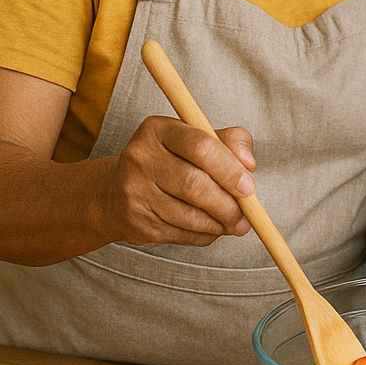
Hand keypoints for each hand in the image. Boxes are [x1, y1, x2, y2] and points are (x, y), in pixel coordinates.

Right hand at [99, 115, 256, 247]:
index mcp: (158, 130)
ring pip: (190, 214)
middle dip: (229, 204)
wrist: (116, 194)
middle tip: (246, 214)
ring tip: (234, 223)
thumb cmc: (168, 162)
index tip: (249, 186)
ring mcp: (135, 191)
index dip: (230, 168)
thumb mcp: (195, 140)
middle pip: (195, 184)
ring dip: (220, 223)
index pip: (200, 145)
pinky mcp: (137, 222)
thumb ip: (228, 142)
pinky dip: (205, 234)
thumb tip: (248, 163)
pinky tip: (212, 228)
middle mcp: (140, 158)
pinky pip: (182, 234)